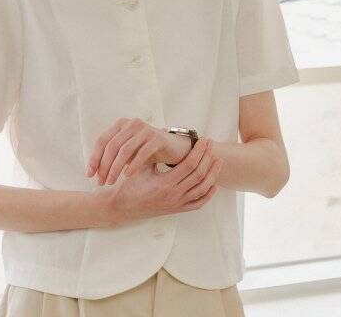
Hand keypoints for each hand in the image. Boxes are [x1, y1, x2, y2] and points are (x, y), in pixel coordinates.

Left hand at [85, 118, 171, 185]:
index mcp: (121, 124)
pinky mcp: (157, 138)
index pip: (102, 140)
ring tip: (111, 181)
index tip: (89, 175)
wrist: (174, 147)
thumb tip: (93, 172)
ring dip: (115, 168)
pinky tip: (127, 176)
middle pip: (111, 146)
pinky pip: (141, 153)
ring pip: (124, 150)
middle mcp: (131, 124)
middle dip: (104, 165)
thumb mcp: (128, 152)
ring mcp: (144, 130)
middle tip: (100, 182)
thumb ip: (112, 157)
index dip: (94, 158)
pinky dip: (133, 165)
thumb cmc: (147, 151)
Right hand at [102, 136, 222, 223]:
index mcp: (165, 183)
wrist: (122, 207)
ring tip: (218, 161)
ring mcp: (177, 204)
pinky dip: (208, 194)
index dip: (198, 151)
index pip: (189, 164)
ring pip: (202, 189)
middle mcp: (174, 195)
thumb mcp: (142, 167)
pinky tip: (213, 185)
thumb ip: (155, 151)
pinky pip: (198, 203)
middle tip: (212, 145)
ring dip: (212, 174)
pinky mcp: (177, 210)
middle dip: (207, 158)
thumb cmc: (130, 185)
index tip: (203, 140)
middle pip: (199, 175)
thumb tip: (164, 131)